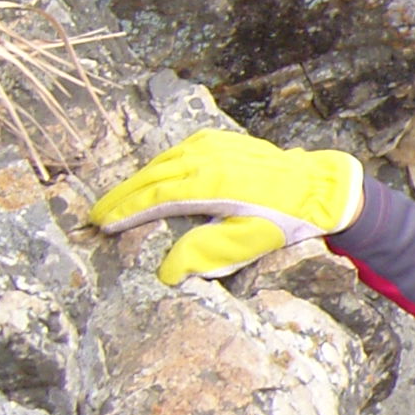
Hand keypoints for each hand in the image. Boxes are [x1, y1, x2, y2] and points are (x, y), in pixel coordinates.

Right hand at [89, 130, 363, 284]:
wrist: (320, 189)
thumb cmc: (285, 221)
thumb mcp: (249, 242)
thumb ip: (206, 255)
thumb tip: (165, 274)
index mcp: (209, 185)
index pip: (152, 198)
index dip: (123, 212)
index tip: (101, 226)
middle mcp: (207, 160)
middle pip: (150, 178)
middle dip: (120, 197)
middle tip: (95, 216)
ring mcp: (214, 146)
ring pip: (162, 163)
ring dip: (137, 180)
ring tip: (116, 200)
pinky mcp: (222, 141)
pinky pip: (180, 151)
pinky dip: (160, 165)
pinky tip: (151, 176)